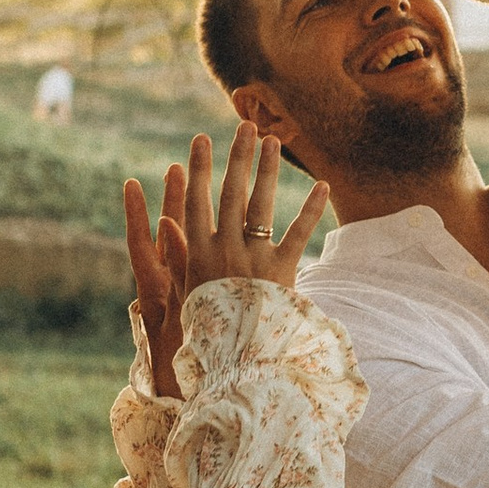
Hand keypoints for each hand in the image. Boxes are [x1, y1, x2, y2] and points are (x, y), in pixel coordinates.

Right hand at [127, 126, 328, 393]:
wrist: (238, 362)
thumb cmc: (209, 331)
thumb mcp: (186, 294)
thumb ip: (181, 258)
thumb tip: (166, 225)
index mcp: (198, 254)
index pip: (196, 202)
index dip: (199, 170)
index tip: (200, 141)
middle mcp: (224, 249)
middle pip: (231, 193)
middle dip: (238, 156)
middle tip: (245, 125)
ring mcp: (253, 258)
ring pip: (261, 204)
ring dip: (267, 169)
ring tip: (273, 140)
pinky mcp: (282, 270)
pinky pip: (299, 233)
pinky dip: (312, 209)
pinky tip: (322, 185)